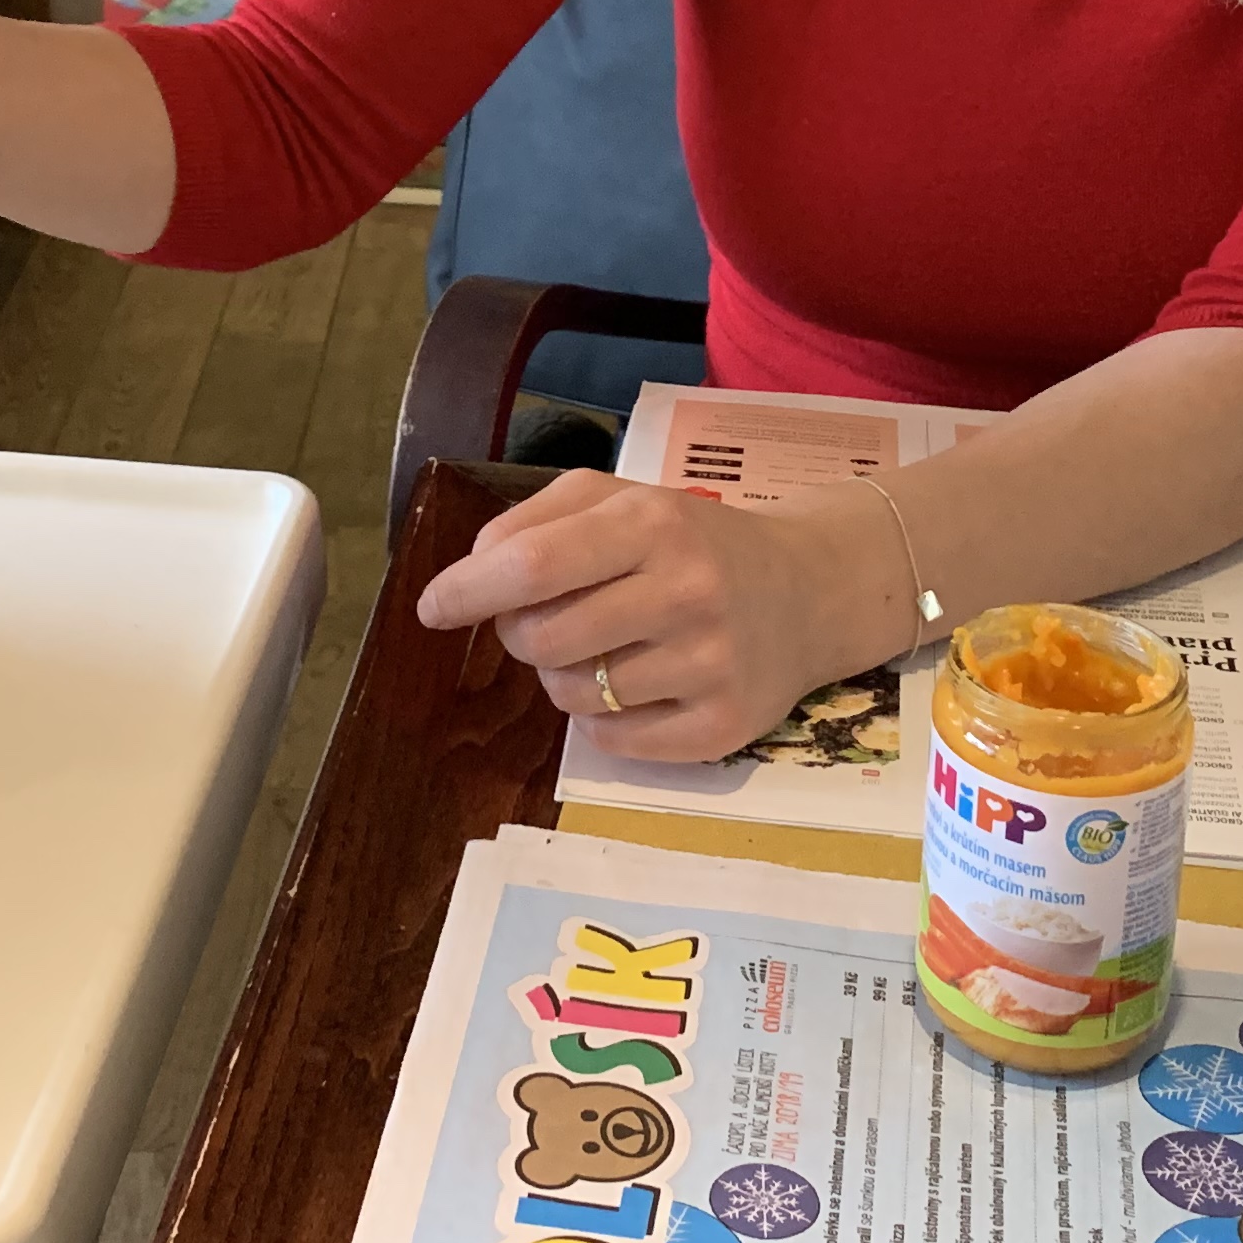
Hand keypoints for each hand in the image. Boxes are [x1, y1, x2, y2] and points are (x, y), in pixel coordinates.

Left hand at [412, 473, 904, 762]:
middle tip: (548, 620)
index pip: (534, 565)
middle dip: (522, 634)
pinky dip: (602, 721)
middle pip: (543, 639)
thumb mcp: (622, 499)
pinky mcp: (722, 729)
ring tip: (605, 648)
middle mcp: (687, 591)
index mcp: (654, 522)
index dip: (467, 590)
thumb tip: (469, 572)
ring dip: (563, 677)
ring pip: (571, 697)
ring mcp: (710, 666)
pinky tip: (638, 684)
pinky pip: (612, 743)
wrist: (811, 590)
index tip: (431, 608)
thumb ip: (537, 519)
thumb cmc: (694, 540)